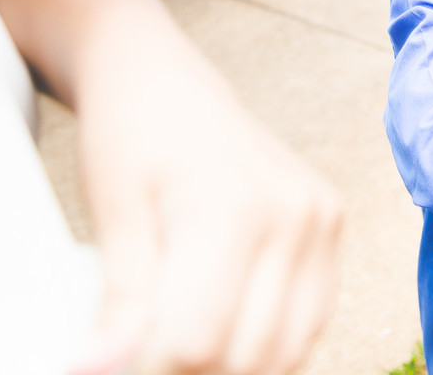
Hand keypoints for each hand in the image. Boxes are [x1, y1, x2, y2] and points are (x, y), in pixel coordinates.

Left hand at [71, 51, 341, 374]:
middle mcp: (294, 214)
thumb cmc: (133, 137)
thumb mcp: (113, 215)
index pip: (197, 342)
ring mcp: (321, 219)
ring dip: (236, 365)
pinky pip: (312, 319)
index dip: (149, 368)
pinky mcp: (332, 225)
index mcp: (234, 207)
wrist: (168, 86)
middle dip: (192, 371)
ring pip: (290, 350)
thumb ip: (120, 300)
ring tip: (184, 340)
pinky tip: (227, 328)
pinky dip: (270, 343)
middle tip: (146, 352)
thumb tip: (100, 369)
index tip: (117, 360)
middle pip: (248, 355)